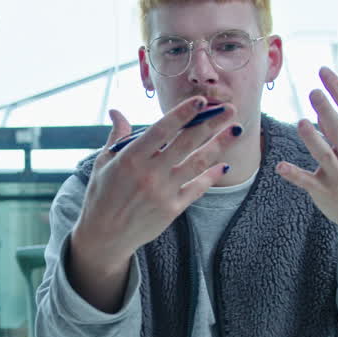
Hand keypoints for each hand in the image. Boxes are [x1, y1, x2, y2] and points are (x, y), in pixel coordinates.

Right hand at [71, 99, 239, 267]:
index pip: (162, 130)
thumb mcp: (102, 164)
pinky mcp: (172, 209)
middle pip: (186, 143)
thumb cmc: (101, 196)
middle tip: (229, 109)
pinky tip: (223, 164)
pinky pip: (197, 188)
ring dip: (219, 145)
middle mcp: (149, 174)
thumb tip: (116, 112)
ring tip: (236, 130)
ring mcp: (163, 192)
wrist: (104, 236)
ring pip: (197, 163)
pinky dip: (211, 175)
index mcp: (130, 158)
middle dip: (210, 123)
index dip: (183, 113)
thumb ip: (116, 137)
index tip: (201, 101)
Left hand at [276, 67, 337, 269]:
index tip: (323, 71)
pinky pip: (307, 182)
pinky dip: (293, 174)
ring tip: (301, 122)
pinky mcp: (325, 192)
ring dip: (312, 139)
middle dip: (327, 110)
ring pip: (324, 155)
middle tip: (313, 91)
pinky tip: (280, 166)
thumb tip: (326, 105)